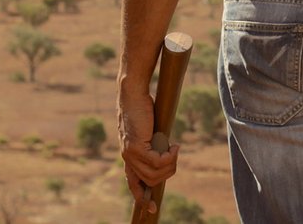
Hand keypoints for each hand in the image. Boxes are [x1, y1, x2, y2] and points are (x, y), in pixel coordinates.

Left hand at [118, 86, 177, 212]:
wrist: (132, 94)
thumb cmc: (142, 109)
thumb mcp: (149, 131)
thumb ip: (154, 144)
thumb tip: (166, 151)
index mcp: (129, 157)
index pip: (133, 184)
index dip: (143, 197)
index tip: (152, 208)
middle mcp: (127, 159)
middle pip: (150, 181)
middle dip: (167, 173)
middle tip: (175, 156)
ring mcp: (130, 154)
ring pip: (154, 174)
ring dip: (170, 164)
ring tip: (175, 149)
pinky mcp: (135, 147)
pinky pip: (156, 162)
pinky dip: (169, 156)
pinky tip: (174, 146)